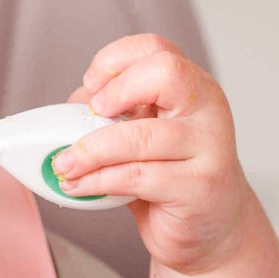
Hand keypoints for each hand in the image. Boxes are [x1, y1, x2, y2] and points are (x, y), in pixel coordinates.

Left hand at [52, 33, 253, 275]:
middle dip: (117, 91)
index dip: (116, 60)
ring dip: (91, 150)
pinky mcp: (198, 187)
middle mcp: (207, 110)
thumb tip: (72, 106)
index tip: (90, 84)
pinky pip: (138, 176)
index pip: (156, 49)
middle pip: (164, 73)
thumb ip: (116, 115)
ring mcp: (209, 148)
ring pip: (141, 135)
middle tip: (90, 115)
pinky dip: (99, 180)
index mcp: (193, 87)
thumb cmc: (173, 176)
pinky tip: (80, 186)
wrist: (214, 228)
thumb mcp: (145, 134)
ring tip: (65, 164)